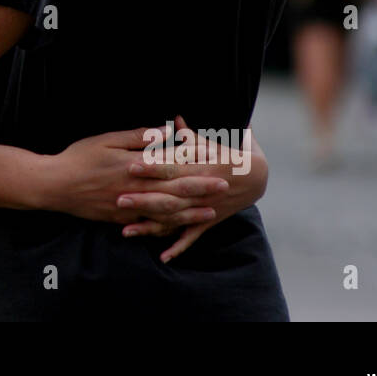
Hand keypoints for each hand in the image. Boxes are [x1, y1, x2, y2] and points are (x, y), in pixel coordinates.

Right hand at [45, 126, 226, 224]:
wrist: (55, 185)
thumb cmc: (79, 157)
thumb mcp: (106, 139)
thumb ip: (137, 137)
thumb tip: (163, 131)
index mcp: (134, 167)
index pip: (171, 167)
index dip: (194, 166)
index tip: (215, 163)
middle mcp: (135, 189)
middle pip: (175, 191)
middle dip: (201, 190)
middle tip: (225, 187)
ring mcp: (128, 207)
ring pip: (166, 212)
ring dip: (190, 212)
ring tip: (210, 212)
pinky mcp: (120, 218)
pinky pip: (149, 225)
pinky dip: (167, 226)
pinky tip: (179, 227)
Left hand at [119, 115, 264, 261]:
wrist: (257, 177)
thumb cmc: (228, 154)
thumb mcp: (210, 142)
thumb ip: (188, 136)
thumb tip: (174, 117)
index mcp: (201, 167)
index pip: (172, 167)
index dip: (152, 167)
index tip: (131, 166)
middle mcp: (201, 190)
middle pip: (168, 196)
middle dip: (143, 199)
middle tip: (119, 200)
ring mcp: (204, 207)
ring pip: (174, 219)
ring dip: (151, 226)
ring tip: (126, 230)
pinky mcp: (208, 220)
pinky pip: (192, 236)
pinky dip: (179, 247)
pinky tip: (163, 257)